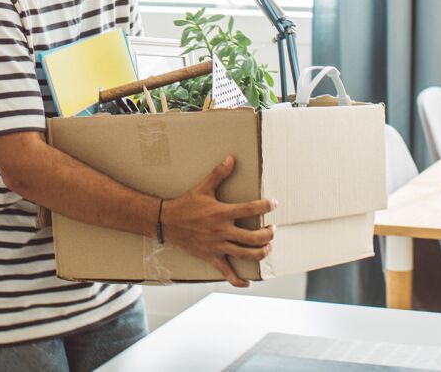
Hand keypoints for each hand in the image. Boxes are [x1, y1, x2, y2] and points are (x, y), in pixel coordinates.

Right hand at [160, 155, 275, 287]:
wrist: (166, 222)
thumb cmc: (185, 204)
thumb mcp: (203, 187)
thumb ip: (219, 174)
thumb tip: (232, 158)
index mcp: (221, 213)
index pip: (250, 209)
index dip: (266, 206)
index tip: (274, 204)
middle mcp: (222, 231)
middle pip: (253, 237)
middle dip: (267, 234)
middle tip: (272, 230)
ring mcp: (217, 246)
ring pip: (245, 254)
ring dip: (260, 253)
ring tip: (268, 248)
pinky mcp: (211, 257)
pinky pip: (226, 272)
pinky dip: (238, 280)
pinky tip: (248, 282)